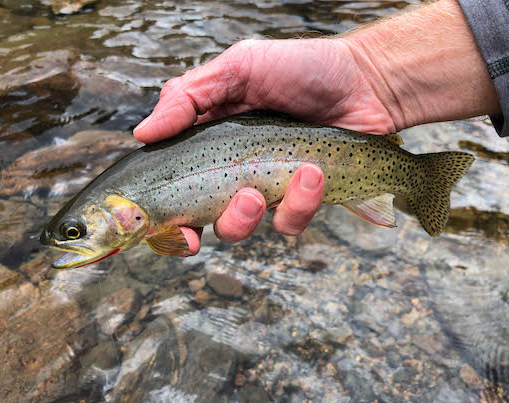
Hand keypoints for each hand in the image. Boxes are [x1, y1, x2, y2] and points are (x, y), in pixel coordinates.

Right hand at [133, 38, 395, 254]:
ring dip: (253, 213)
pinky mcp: (300, 202)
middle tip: (242, 199)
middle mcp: (232, 172)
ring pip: (242, 228)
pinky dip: (299, 203)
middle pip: (205, 220)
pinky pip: (288, 222)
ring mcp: (266, 190)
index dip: (164, 216)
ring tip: (284, 177)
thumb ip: (189, 96)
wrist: (365, 81)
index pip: (174, 188)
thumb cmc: (301, 68)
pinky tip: (314, 172)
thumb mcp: (239, 67)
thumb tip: (143, 133)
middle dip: (214, 224)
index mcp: (209, 144)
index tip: (167, 229)